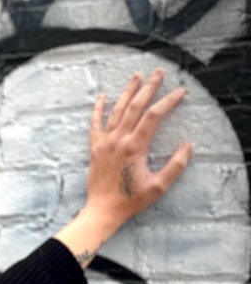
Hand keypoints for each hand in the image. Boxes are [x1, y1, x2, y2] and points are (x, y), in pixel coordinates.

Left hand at [57, 68, 192, 265]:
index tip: (180, 92)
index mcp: (134, 147)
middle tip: (158, 72)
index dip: (168, 101)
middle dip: (148, 88)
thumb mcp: (158, 186)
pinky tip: (102, 97)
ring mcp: (104, 143)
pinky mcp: (95, 149)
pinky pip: (95, 125)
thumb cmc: (130, 200)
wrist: (102, 211)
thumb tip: (188, 145)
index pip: (153, 116)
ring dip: (127, 92)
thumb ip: (175, 165)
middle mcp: (118, 140)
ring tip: (136, 77)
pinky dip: (98, 110)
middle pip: (135, 107)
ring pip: (116, 111)